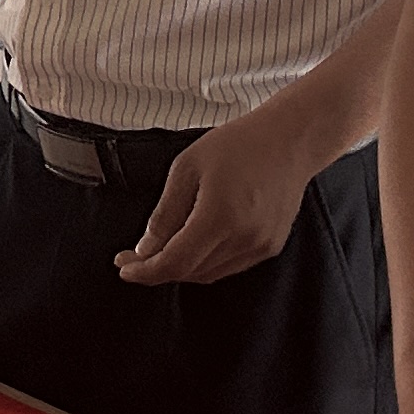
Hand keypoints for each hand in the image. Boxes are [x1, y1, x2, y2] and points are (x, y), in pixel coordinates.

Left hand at [116, 108, 321, 287]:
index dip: (146, 272)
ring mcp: (261, 246)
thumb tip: (145, 250)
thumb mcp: (187, 168)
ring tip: (160, 250)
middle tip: (134, 257)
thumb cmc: (237, 145)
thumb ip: (164, 214)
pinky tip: (192, 246)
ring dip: (181, 268)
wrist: (289, 140)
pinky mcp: (270, 246)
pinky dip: (205, 263)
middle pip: (191, 272)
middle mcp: (244, 239)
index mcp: (220, 217)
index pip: (176, 263)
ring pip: (209, 273)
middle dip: (158, 269)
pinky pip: (229, 266)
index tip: (125, 268)